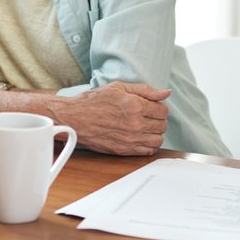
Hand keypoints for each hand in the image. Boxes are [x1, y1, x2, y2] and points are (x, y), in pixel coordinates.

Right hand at [51, 81, 169, 155]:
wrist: (74, 118)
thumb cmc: (93, 101)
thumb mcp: (118, 88)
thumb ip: (145, 90)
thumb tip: (166, 93)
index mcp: (135, 105)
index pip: (163, 110)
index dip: (158, 107)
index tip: (150, 106)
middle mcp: (135, 124)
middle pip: (162, 125)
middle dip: (156, 119)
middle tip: (145, 115)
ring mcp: (130, 139)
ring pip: (158, 140)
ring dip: (154, 133)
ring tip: (143, 126)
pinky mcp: (124, 150)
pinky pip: (148, 151)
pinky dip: (148, 144)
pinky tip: (139, 137)